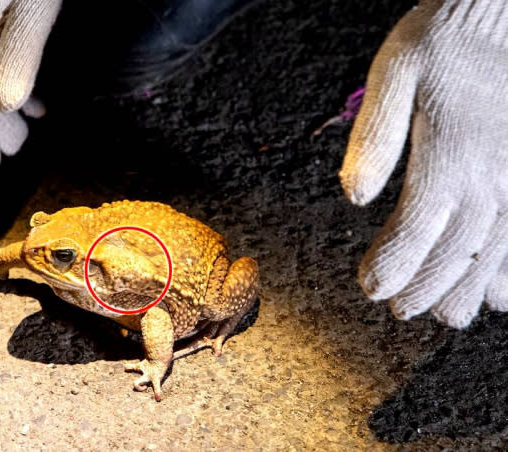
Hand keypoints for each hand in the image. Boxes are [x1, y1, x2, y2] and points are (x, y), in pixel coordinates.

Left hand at [339, 0, 507, 327]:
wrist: (503, 16)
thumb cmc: (445, 40)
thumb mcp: (395, 71)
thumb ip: (375, 137)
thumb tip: (353, 196)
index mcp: (449, 156)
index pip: (414, 231)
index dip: (390, 266)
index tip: (369, 287)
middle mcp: (490, 178)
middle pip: (455, 253)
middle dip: (423, 287)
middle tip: (398, 310)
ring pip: (495, 253)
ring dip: (468, 288)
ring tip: (446, 314)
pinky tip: (501, 290)